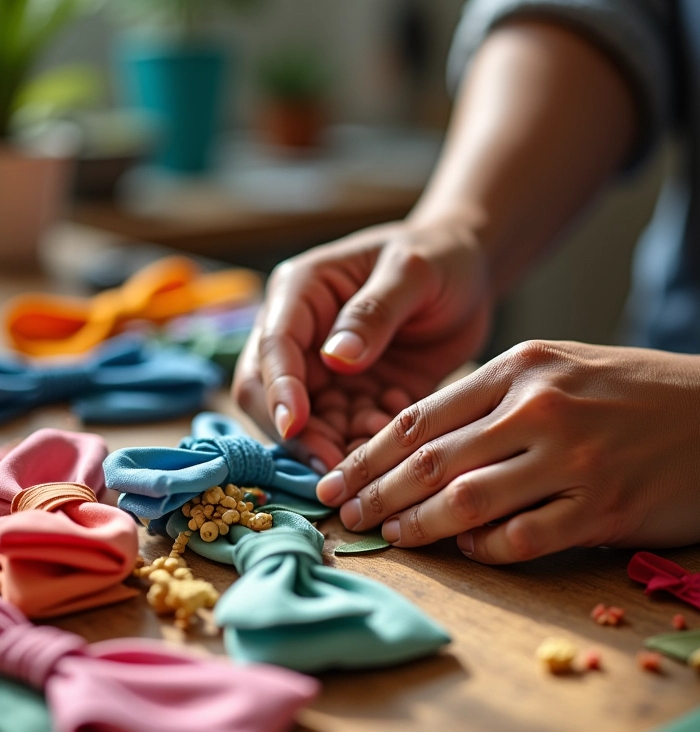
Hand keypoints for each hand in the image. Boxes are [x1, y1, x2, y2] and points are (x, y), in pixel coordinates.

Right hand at [232, 220, 491, 469]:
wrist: (469, 275)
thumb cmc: (439, 255)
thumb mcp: (413, 272)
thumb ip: (375, 312)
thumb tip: (335, 359)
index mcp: (301, 294)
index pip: (274, 347)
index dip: (278, 389)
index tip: (295, 425)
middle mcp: (303, 337)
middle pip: (271, 395)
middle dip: (298, 434)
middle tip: (333, 466)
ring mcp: (327, 372)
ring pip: (309, 425)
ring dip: (336, 447)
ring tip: (382, 452)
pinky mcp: (356, 398)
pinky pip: (349, 434)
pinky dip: (367, 446)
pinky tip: (399, 442)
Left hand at [316, 340, 699, 562]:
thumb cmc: (628, 390)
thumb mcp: (556, 369)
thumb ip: (491, 401)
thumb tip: (424, 448)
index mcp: (519, 367)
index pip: (419, 417)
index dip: (368, 455)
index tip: (337, 479)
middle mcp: (538, 407)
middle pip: (431, 461)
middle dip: (377, 492)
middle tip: (344, 515)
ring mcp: (572, 457)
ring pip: (467, 500)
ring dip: (418, 525)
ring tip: (390, 535)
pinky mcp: (603, 505)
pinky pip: (523, 536)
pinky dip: (486, 548)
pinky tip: (467, 548)